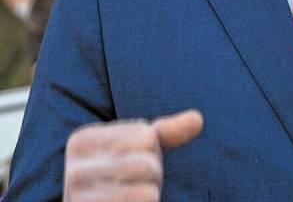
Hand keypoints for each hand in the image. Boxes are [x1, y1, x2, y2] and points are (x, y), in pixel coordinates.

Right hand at [64, 109, 203, 200]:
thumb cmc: (121, 178)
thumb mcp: (140, 149)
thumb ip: (167, 132)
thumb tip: (198, 118)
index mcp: (83, 139)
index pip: (147, 136)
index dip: (151, 152)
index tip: (132, 163)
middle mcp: (74, 168)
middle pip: (147, 164)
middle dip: (154, 177)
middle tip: (138, 185)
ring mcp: (79, 199)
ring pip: (147, 193)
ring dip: (151, 197)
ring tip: (135, 199)